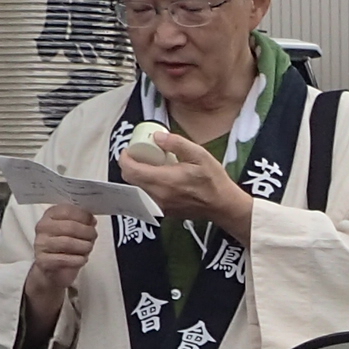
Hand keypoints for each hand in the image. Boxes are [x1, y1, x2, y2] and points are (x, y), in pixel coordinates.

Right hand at [21, 203, 96, 339]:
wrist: (47, 279)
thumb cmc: (65, 253)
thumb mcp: (73, 234)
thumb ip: (81, 221)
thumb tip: (95, 212)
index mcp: (48, 217)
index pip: (67, 208)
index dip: (83, 215)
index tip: (91, 221)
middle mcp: (42, 229)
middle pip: (70, 226)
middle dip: (86, 234)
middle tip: (92, 240)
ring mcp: (40, 246)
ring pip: (69, 242)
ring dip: (84, 248)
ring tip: (87, 252)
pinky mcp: (43, 263)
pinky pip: (64, 259)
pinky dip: (77, 261)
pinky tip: (81, 262)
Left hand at [116, 128, 255, 248]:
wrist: (223, 206)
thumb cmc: (213, 180)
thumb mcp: (199, 155)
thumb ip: (177, 143)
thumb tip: (157, 137)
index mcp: (164, 180)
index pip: (131, 170)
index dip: (125, 158)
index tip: (130, 149)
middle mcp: (157, 195)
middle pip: (129, 180)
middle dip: (129, 165)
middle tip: (140, 154)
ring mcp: (159, 206)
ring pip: (136, 189)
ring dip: (137, 176)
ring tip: (150, 165)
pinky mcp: (163, 211)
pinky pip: (146, 197)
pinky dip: (146, 186)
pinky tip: (159, 178)